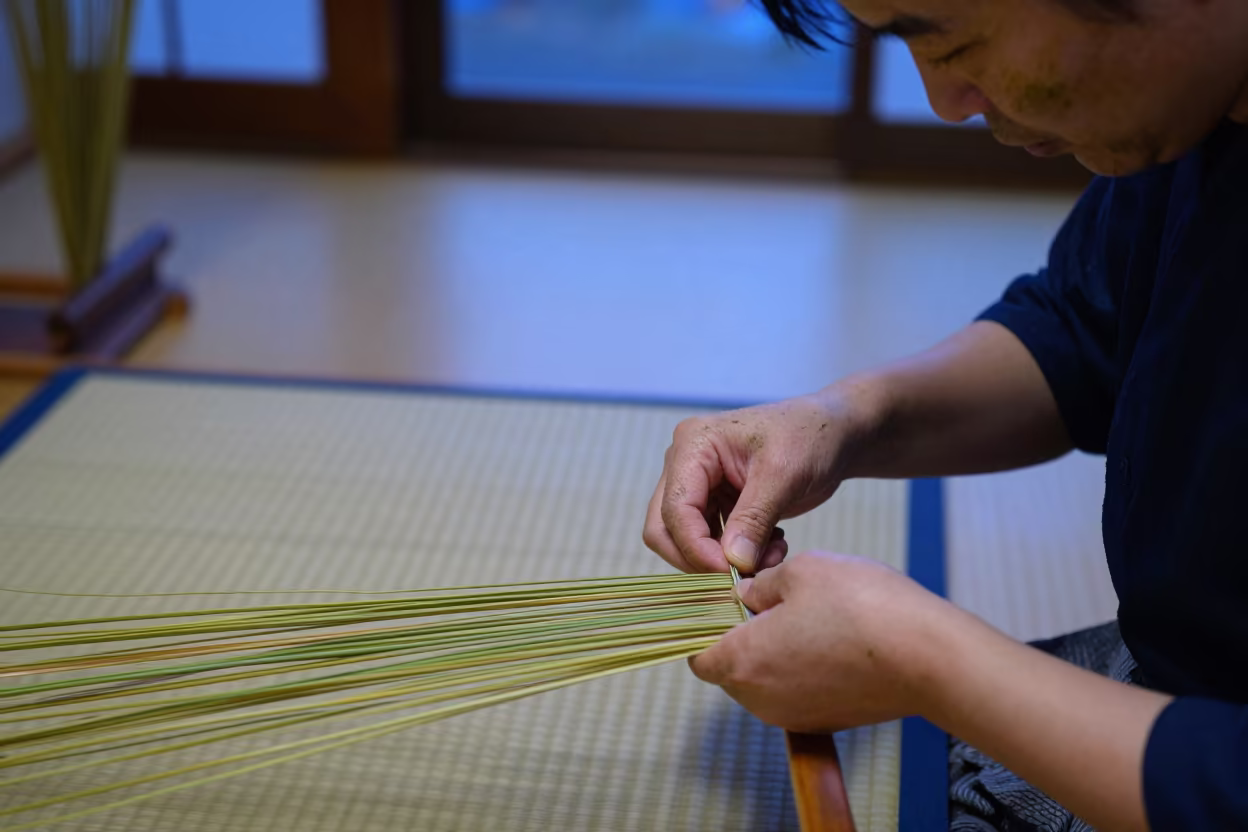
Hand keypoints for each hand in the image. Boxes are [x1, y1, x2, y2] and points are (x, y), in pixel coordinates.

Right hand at [642, 389, 876, 572]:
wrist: (834, 434)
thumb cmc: (810, 436)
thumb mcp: (783, 475)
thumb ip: (754, 519)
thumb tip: (733, 562)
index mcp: (693, 444)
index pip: (675, 509)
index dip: (697, 548)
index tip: (732, 572)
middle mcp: (685, 463)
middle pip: (665, 528)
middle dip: (701, 558)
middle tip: (742, 572)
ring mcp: (699, 483)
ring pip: (686, 539)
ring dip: (724, 558)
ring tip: (771, 555)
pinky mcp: (716, 501)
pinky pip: (711, 540)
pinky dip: (738, 552)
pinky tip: (772, 545)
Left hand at [688, 552, 952, 732]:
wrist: (929, 657)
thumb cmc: (862, 607)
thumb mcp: (800, 571)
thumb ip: (760, 586)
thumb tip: (749, 596)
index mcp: (742, 662)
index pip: (696, 652)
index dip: (704, 623)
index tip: (722, 598)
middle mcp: (761, 700)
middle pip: (730, 667)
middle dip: (741, 634)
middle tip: (770, 598)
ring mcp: (795, 716)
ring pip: (765, 680)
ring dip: (773, 650)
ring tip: (808, 613)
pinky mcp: (826, 721)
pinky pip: (797, 691)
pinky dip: (802, 667)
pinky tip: (832, 637)